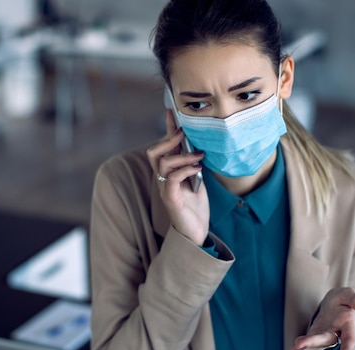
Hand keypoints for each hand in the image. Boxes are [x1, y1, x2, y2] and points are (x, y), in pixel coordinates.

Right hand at [146, 109, 208, 245]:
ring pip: (163, 163)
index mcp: (168, 173)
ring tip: (199, 155)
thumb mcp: (197, 180)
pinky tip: (198, 168)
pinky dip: (185, 170)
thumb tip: (201, 145)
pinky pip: (171, 179)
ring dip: (182, 155)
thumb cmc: (196, 208)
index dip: (167, 129)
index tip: (172, 111)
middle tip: (185, 134)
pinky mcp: (171, 200)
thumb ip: (194, 165)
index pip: (163, 147)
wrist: (196, 234)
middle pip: (154, 152)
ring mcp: (165, 189)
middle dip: (168, 140)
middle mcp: (163, 180)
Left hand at [290, 287, 354, 349]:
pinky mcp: (315, 335)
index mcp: (348, 325)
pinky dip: (301, 346)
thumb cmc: (342, 300)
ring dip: (306, 346)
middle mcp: (337, 334)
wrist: (332, 303)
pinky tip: (293, 349)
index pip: (349, 339)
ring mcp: (325, 336)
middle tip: (300, 346)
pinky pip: (308, 343)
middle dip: (314, 343)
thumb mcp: (348, 295)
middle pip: (326, 341)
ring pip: (316, 344)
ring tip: (295, 347)